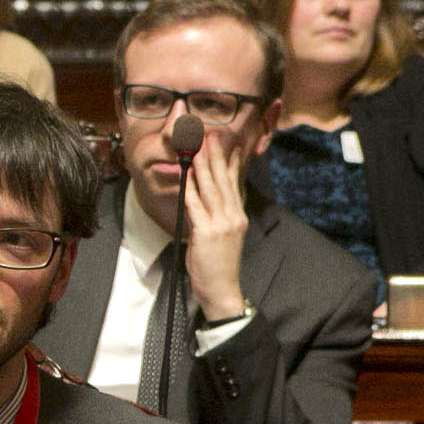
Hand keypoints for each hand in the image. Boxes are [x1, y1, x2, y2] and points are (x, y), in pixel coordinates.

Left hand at [182, 126, 250, 321]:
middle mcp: (233, 216)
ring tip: (199, 146)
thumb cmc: (217, 265)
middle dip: (216, 156)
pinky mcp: (207, 232)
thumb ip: (211, 216)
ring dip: (203, 165)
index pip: (235, 183)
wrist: (222, 289)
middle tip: (211, 134)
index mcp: (237, 216)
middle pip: (223, 180)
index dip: (231, 162)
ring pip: (211, 188)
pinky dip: (191, 188)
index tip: (230, 144)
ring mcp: (222, 223)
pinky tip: (187, 174)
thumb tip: (200, 198)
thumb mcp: (218, 236)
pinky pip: (196, 206)